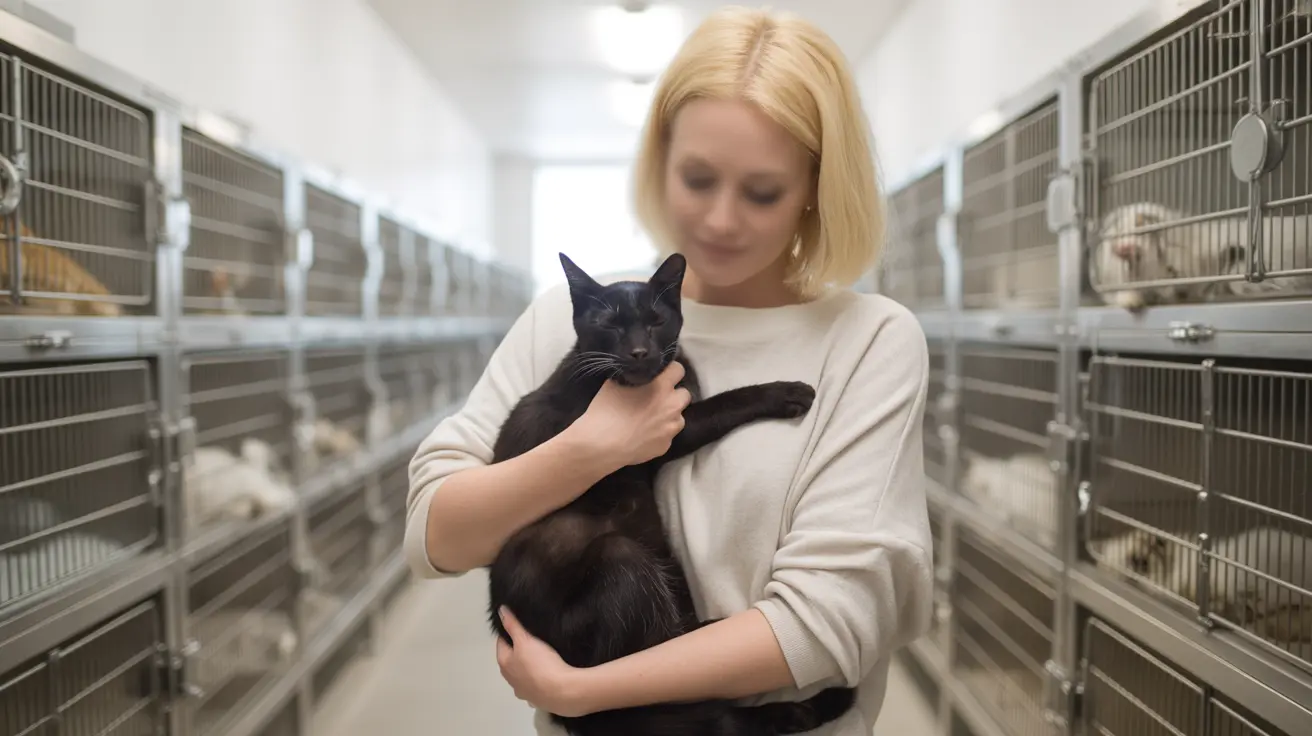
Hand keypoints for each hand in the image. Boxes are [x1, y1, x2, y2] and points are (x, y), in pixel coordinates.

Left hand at [495, 607, 591, 716]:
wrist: (561, 691)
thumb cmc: (540, 663)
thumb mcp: (526, 639)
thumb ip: (513, 625)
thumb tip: (501, 611)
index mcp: (504, 664)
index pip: (501, 644)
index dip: (508, 633)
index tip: (517, 626)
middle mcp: (510, 680)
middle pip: (511, 661)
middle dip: (517, 651)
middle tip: (531, 640)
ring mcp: (523, 692)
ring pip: (522, 676)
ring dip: (527, 669)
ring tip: (540, 658)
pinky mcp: (538, 700)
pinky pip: (535, 688)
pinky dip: (538, 682)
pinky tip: (547, 678)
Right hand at [567, 361, 691, 470]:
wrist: (601, 445)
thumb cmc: (605, 410)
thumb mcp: (614, 383)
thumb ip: (631, 376)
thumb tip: (634, 372)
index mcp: (661, 386)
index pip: (678, 369)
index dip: (670, 371)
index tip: (662, 374)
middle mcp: (671, 406)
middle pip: (684, 394)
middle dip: (673, 395)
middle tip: (657, 398)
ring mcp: (670, 428)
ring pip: (679, 417)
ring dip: (669, 416)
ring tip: (651, 419)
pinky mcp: (665, 446)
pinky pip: (668, 436)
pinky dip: (660, 434)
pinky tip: (645, 435)